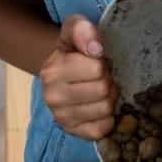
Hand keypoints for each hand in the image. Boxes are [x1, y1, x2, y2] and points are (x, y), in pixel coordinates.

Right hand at [38, 15, 116, 140]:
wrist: (60, 71)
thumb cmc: (73, 50)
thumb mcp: (75, 29)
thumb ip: (83, 30)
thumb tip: (96, 49)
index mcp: (52, 71)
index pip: (97, 69)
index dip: (102, 64)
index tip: (96, 62)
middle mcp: (52, 97)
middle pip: (103, 90)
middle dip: (108, 81)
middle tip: (101, 78)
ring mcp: (61, 117)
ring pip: (105, 110)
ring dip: (109, 99)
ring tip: (100, 91)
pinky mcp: (72, 132)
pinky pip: (101, 130)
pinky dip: (106, 119)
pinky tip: (99, 108)